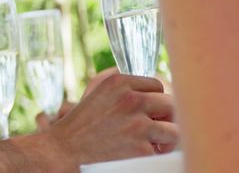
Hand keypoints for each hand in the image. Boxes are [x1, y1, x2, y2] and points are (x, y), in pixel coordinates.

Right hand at [43, 72, 177, 166]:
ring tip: (151, 144)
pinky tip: (138, 154)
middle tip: (151, 128)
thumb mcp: (98, 95)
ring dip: (165, 139)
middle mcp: (131, 100)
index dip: (153, 100)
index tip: (145, 111)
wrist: (63, 150)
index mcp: (119, 82)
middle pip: (170, 104)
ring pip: (174, 130)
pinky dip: (154, 155)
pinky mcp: (142, 149)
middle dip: (163, 118)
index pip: (157, 85)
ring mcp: (138, 125)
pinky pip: (163, 152)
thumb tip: (157, 87)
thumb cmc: (81, 125)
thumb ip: (125, 89)